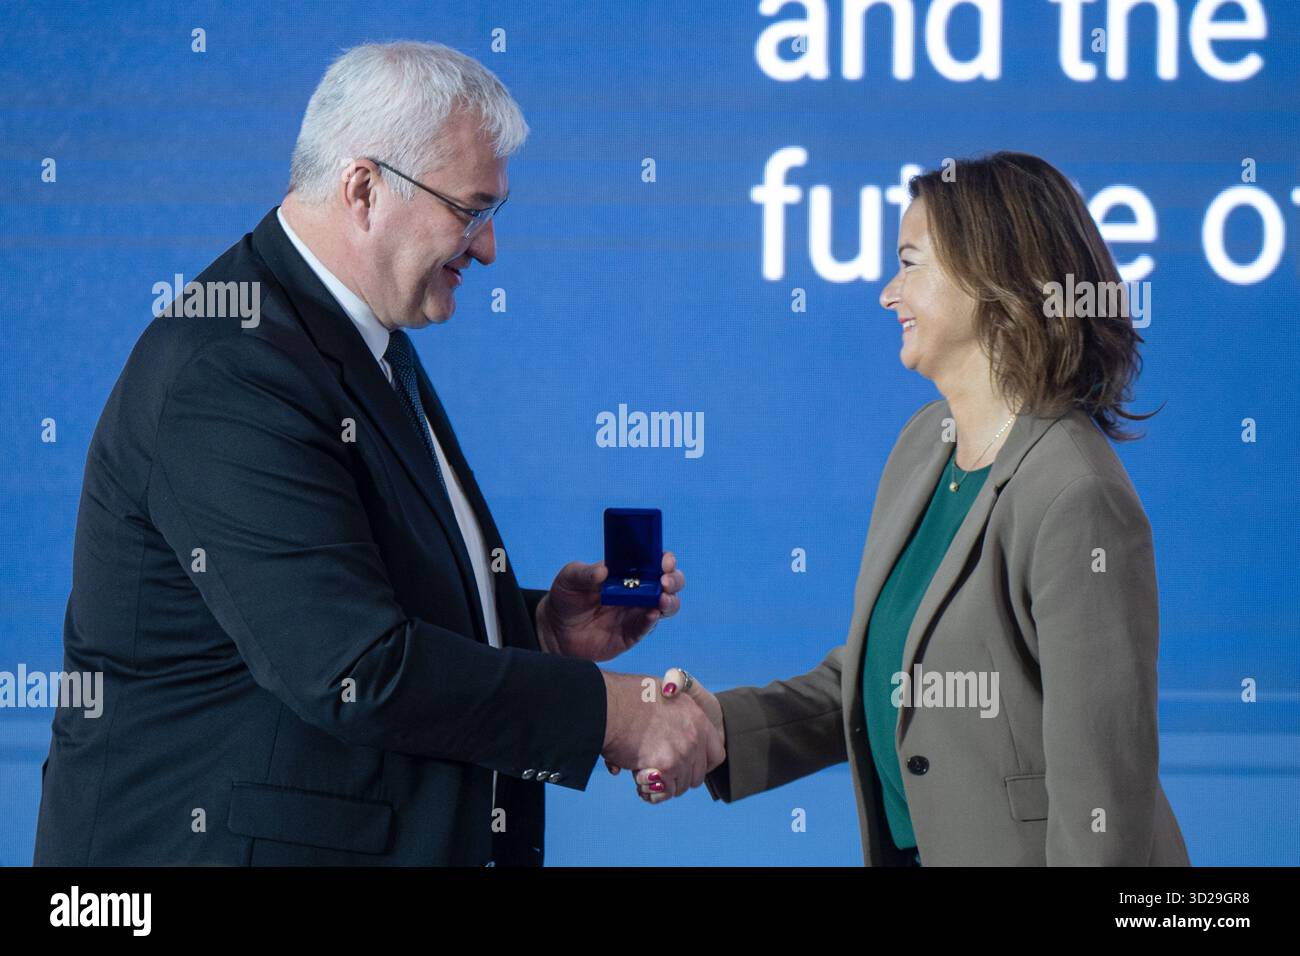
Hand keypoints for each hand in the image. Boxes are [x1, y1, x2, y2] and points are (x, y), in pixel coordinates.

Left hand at [535, 552, 683, 661]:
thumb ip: (585, 572)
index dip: (665, 559)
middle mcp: (638, 591)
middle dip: (674, 579)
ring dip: (670, 601)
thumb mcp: (570, 577)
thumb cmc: (566, 596)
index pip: (655, 561)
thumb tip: (603, 571)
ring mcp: (637, 613)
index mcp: (628, 572)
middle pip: (669, 583)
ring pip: (667, 606)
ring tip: (662, 599)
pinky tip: (650, 614)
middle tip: (664, 581)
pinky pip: (648, 627)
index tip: (664, 560)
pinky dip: (652, 621)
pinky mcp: (632, 634)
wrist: (555, 628)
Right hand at [599, 670, 722, 796]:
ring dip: (662, 786)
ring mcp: (682, 752)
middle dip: (677, 777)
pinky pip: (664, 792)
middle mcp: (695, 736)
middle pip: (697, 775)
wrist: (607, 703)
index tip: (685, 765)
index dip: (701, 763)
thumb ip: (672, 698)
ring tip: (642, 777)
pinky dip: (651, 793)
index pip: (716, 753)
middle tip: (656, 772)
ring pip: (680, 786)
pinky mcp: (666, 767)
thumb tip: (671, 692)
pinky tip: (639, 783)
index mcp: (697, 716)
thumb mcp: (661, 688)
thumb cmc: (626, 696)